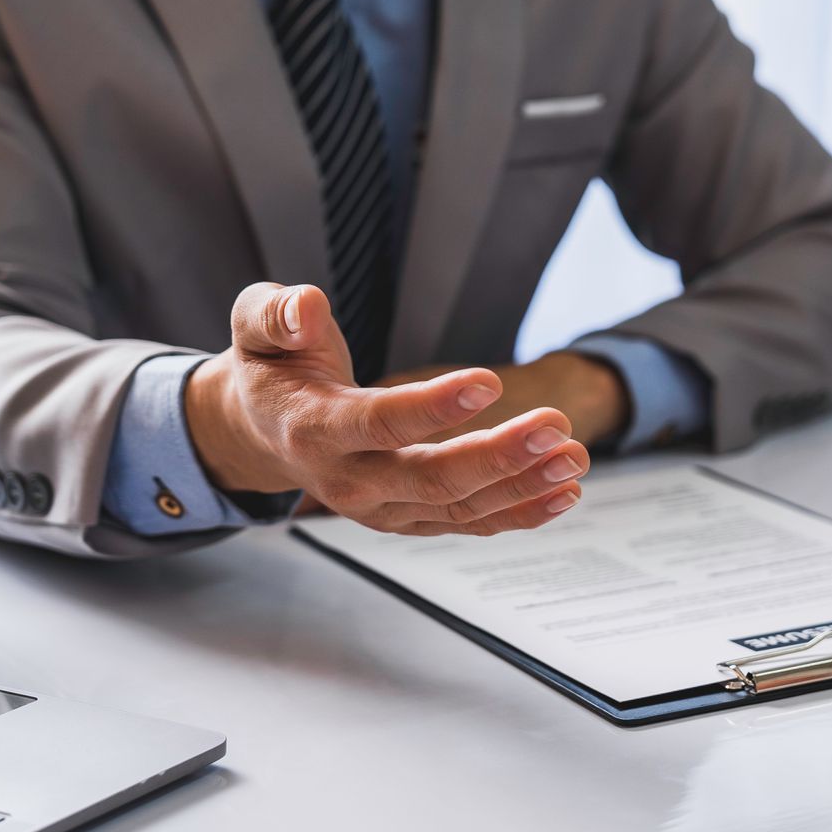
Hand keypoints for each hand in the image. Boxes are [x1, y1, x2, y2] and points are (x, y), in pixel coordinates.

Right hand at [184, 282, 588, 534]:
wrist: (264, 427)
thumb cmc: (274, 367)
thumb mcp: (257, 326)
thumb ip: (276, 314)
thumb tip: (307, 307)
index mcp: (314, 429)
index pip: (378, 424)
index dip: (433, 407)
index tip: (489, 381)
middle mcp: (348, 481)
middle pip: (430, 479)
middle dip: (498, 456)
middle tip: (555, 426)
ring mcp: (382, 508)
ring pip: (459, 508)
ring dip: (522, 486)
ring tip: (574, 458)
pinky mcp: (409, 517)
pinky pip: (468, 523)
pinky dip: (520, 512)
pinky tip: (564, 493)